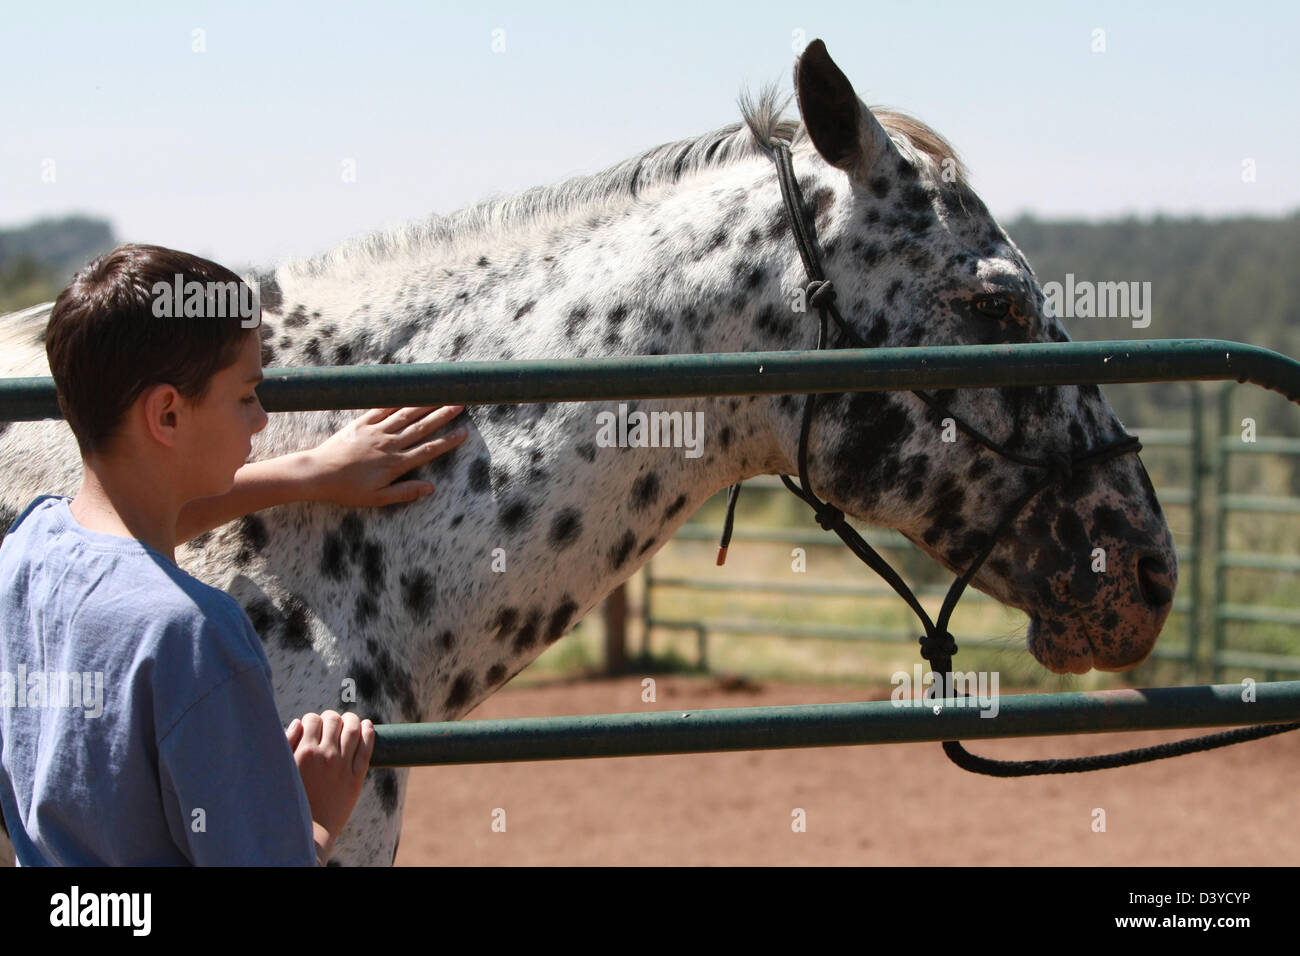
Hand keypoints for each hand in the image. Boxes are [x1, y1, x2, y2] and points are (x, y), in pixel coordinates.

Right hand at [286, 711, 375, 843]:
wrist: (311, 830)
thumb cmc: (291, 799)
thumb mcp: (283, 771)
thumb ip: (287, 744)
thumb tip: (298, 722)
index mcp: (305, 752)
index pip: (312, 719)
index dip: (312, 719)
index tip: (312, 725)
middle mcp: (326, 755)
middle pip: (333, 720)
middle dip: (331, 718)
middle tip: (330, 722)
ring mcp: (343, 765)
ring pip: (353, 729)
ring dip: (352, 720)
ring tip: (350, 720)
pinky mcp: (357, 777)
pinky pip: (367, 748)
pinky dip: (368, 732)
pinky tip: (367, 726)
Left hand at [303, 405, 467, 506]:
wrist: (317, 473)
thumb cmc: (347, 490)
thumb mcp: (377, 498)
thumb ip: (404, 492)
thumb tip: (430, 488)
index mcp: (395, 464)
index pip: (427, 450)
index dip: (447, 441)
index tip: (463, 433)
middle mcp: (389, 444)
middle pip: (421, 427)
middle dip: (442, 415)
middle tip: (459, 404)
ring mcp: (375, 431)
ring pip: (404, 415)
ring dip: (424, 404)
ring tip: (439, 395)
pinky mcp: (361, 423)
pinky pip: (381, 408)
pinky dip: (396, 400)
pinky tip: (407, 392)